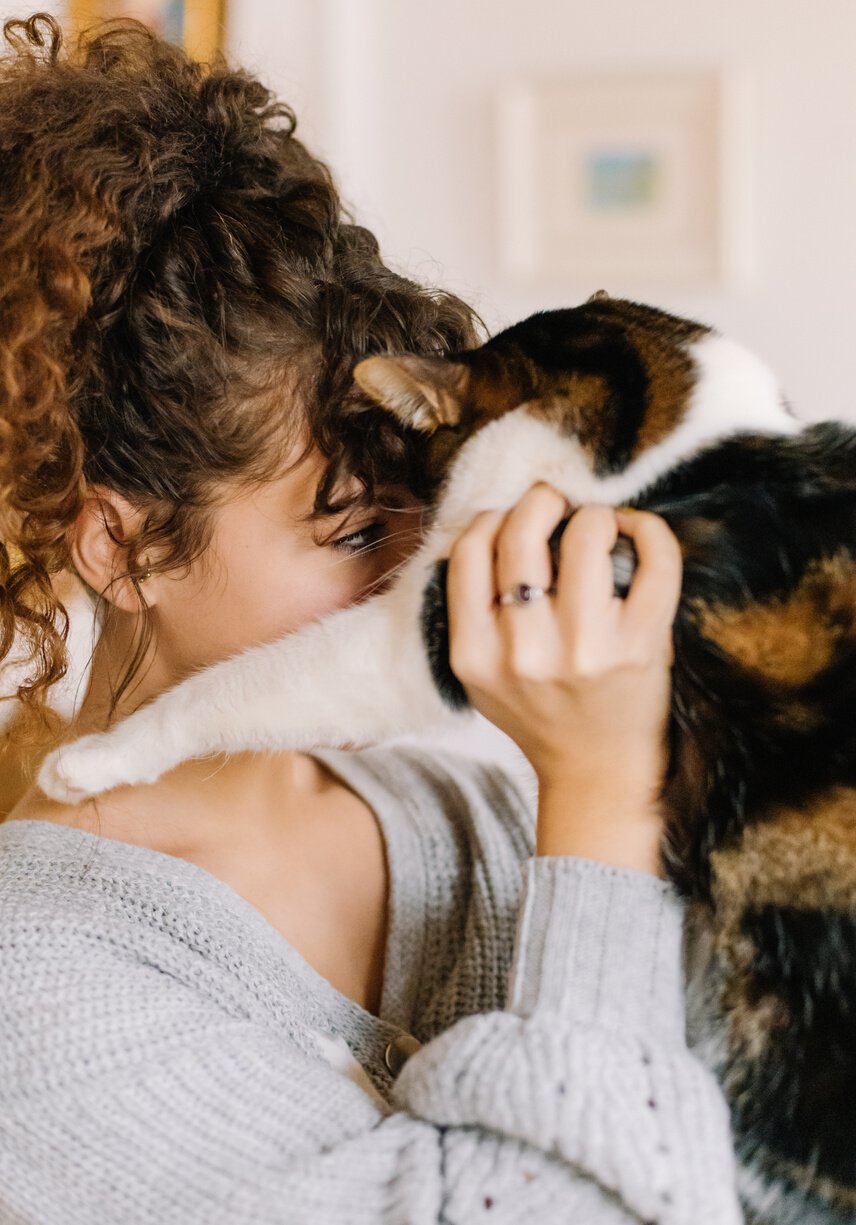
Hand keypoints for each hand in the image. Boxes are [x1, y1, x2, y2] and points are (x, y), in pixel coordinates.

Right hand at [446, 484, 681, 872]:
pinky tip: (638, 534)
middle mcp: (524, 650)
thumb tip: (497, 523)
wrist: (597, 772)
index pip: (469, 551)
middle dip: (541, 500)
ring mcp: (584, 648)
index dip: (492, 518)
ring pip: (585, 534)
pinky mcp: (639, 645)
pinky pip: (654, 561)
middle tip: (556, 504)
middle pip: (520, 532)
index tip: (513, 519)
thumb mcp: (482, 675)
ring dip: (594, 515)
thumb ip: (475, 612)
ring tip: (599, 526)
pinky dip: (648, 531)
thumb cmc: (542, 712)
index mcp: (475, 654)